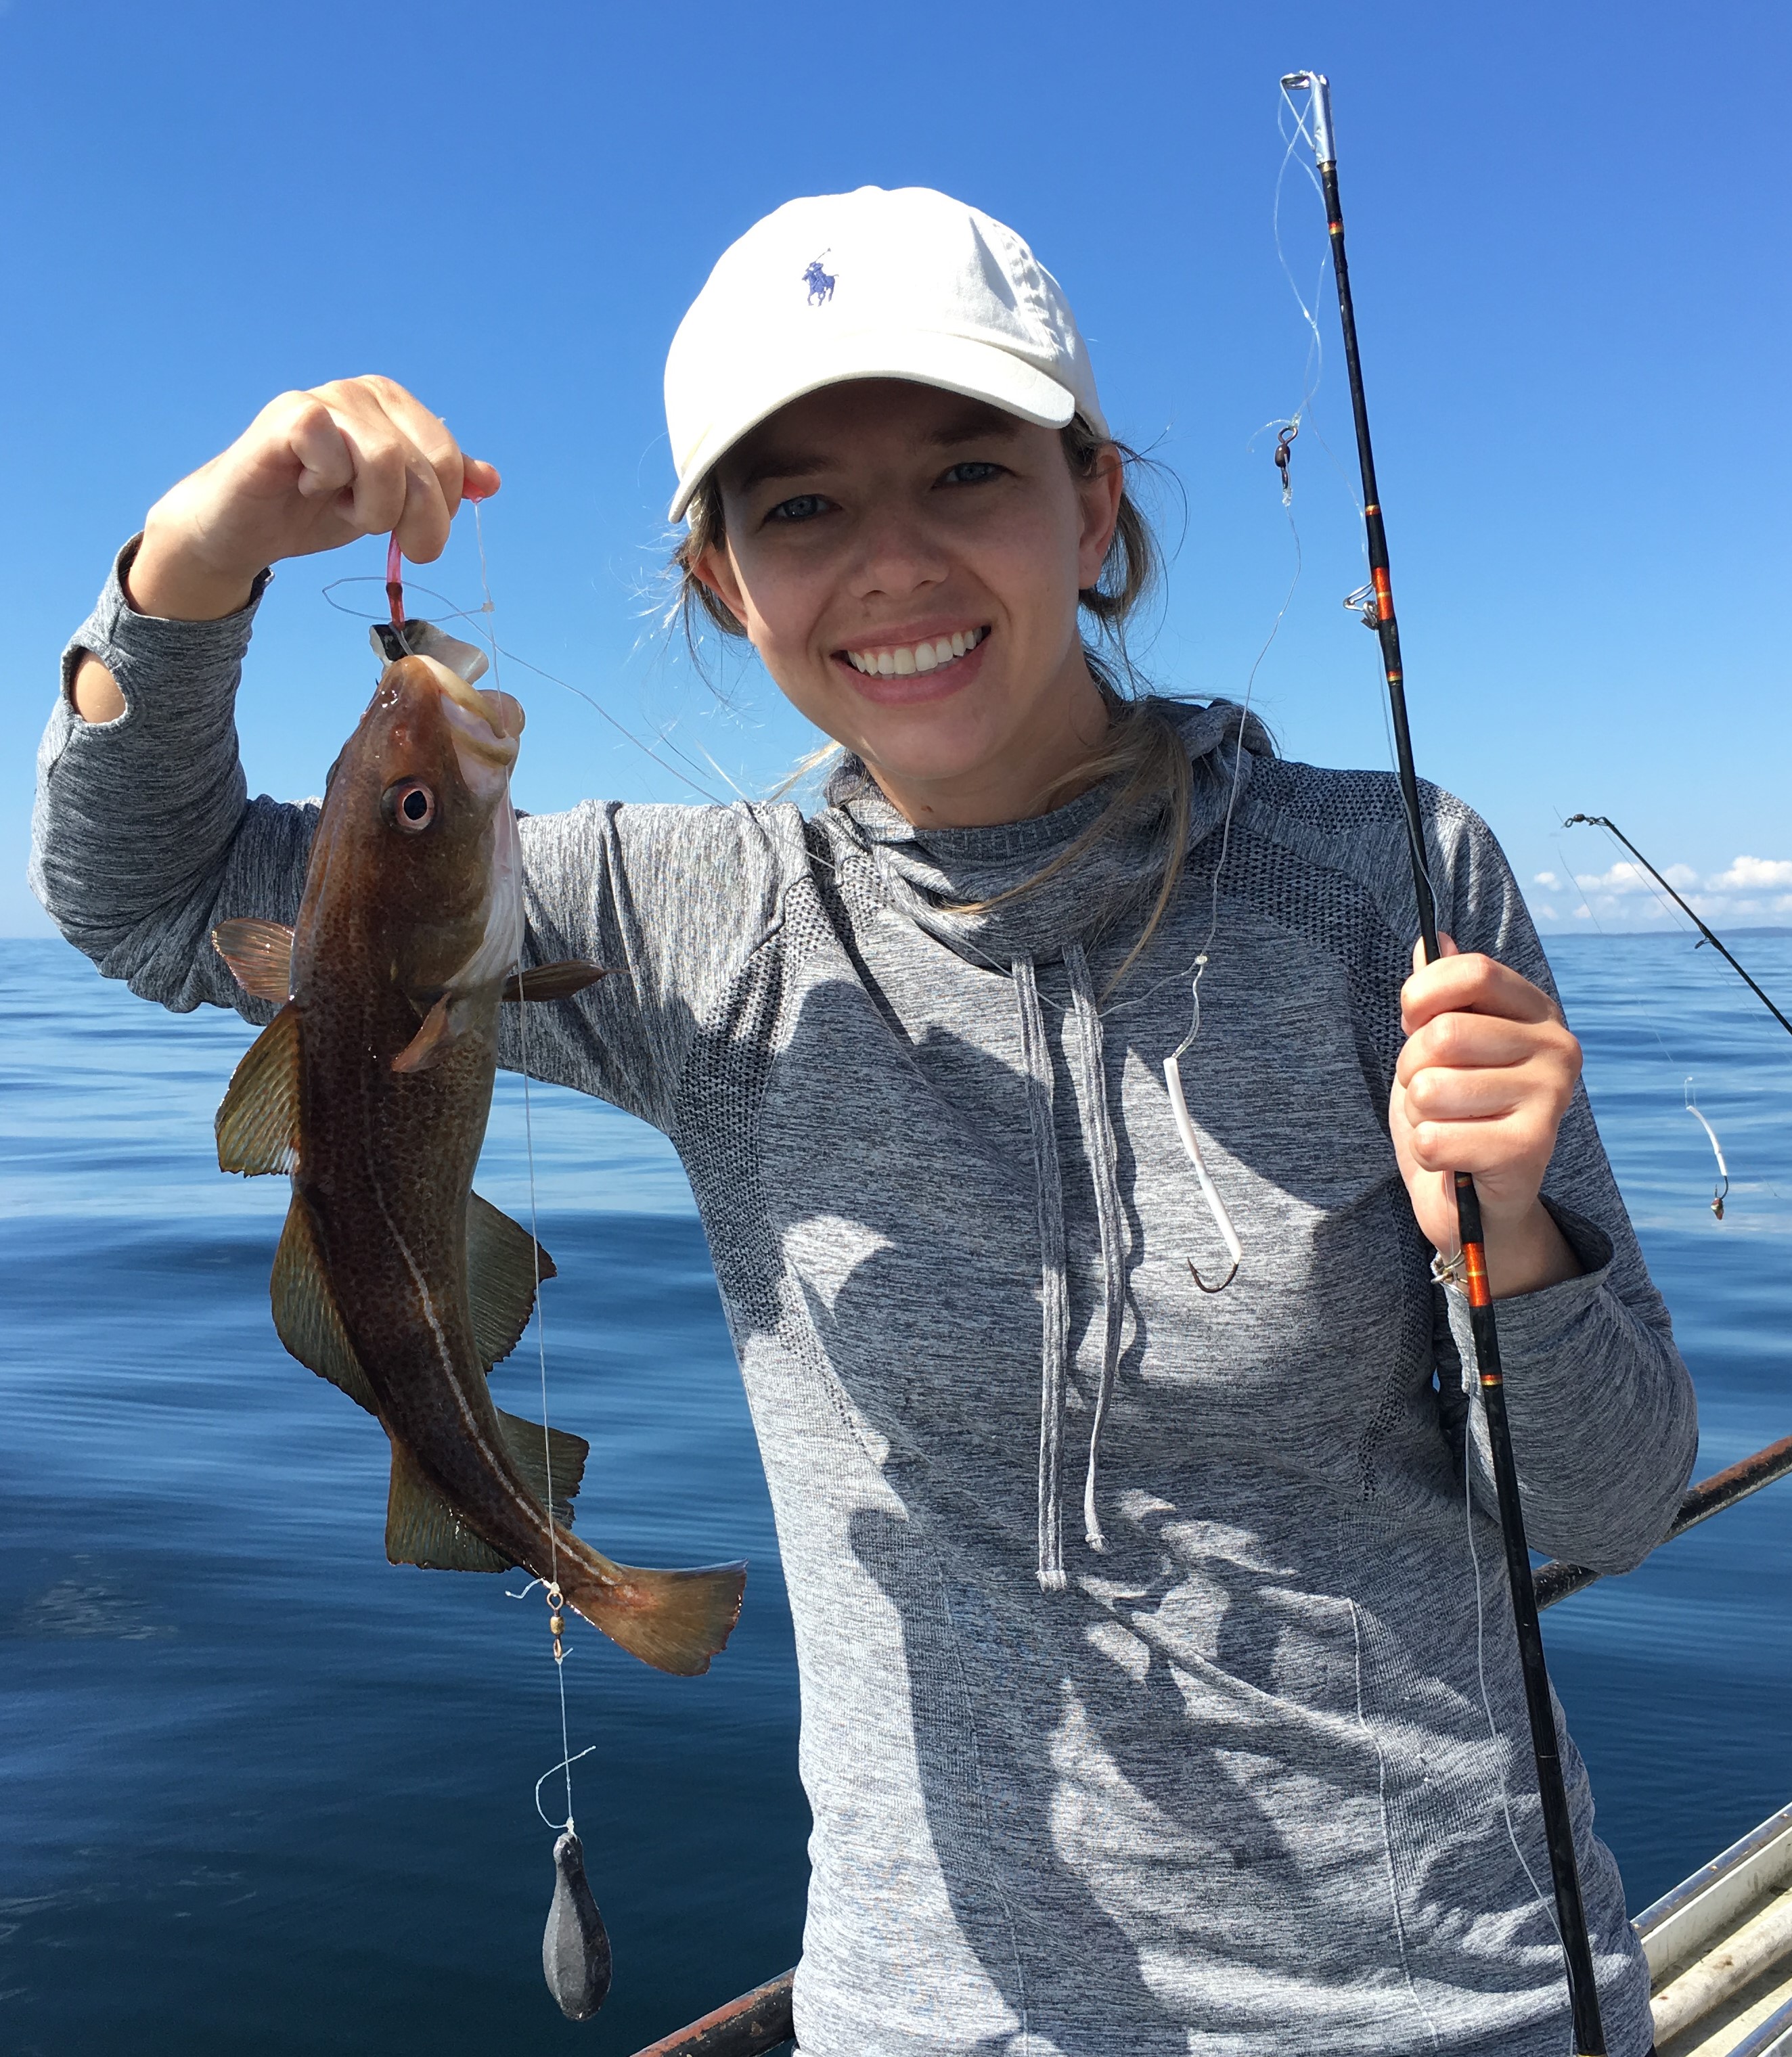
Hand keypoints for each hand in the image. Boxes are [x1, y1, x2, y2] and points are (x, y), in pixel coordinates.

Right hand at [129, 376, 499, 619]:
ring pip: (387, 463)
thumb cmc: (318, 510)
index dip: (436, 511)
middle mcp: (366, 391)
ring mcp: (328, 397)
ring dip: (367, 508)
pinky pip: (337, 457)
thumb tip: (490, 481)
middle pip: (427, 465)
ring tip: (335, 501)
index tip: (402, 526)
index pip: (450, 462)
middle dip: (410, 520)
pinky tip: (303, 484)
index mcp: (397, 406)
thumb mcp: (393, 505)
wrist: (246, 528)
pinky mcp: (292, 414)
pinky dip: (327, 486)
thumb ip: (439, 490)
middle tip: (372, 528)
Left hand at [1390, 934, 1583, 1298]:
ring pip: (1433, 1088)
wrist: (1474, 1203)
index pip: (1472, 972)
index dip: (1422, 997)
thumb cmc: (1455, 1114)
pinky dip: (1428, 1153)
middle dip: (1412, 1069)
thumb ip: (1439, 996)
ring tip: (1446, 1125)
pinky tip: (1455, 1159)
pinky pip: (1436, 1139)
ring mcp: (1552, 1097)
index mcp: (1537, 1012)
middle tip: (1430, 1093)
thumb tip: (1431, 937)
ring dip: (1420, 1114)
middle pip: (1444, 1035)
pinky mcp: (1532, 1148)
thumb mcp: (1439, 1048)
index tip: (1413, 1023)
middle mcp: (1559, 1047)